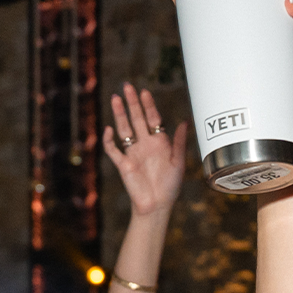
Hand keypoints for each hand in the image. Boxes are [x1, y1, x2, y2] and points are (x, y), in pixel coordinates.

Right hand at [102, 85, 187, 216]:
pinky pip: (113, 150)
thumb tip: (184, 122)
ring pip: (124, 129)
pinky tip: (109, 129)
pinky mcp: (123, 165)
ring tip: (116, 98)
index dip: (148, 105)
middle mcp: (144, 144)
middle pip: (136, 119)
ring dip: (119, 115)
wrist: (157, 205)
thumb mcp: (179, 163)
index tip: (144, 92)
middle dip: (132, 103)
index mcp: (158, 142)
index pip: (152, 118)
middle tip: (127, 86)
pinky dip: (109, 141)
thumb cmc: (169, 186)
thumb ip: (179, 142)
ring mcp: (132, 153)